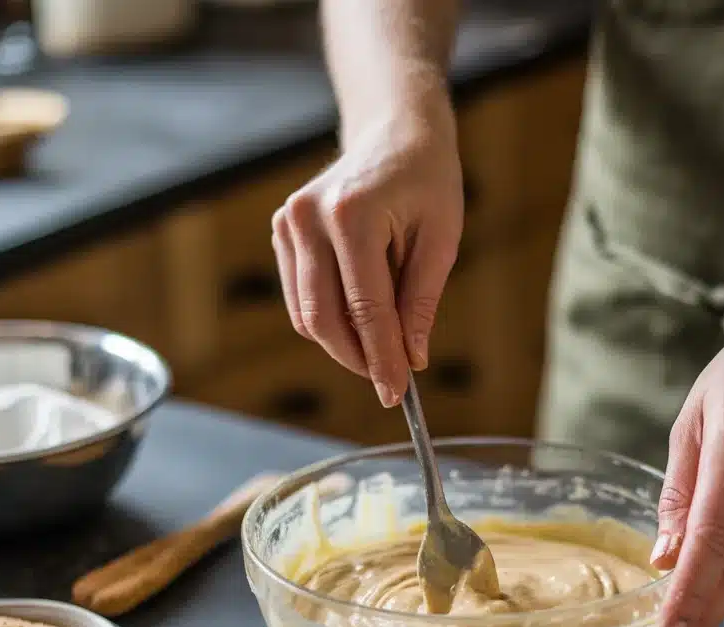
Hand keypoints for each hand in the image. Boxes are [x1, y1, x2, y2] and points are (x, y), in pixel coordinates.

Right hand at [271, 100, 462, 406]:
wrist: (394, 134)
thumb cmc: (427, 182)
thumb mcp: (441, 240)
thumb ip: (420, 303)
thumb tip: (411, 361)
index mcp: (352, 215)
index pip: (365, 308)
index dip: (381, 358)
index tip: (397, 395)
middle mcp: (308, 218)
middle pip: (323, 318)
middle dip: (357, 360)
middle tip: (390, 383)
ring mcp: (288, 224)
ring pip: (306, 315)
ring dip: (343, 345)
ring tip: (383, 349)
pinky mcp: (282, 233)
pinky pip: (300, 299)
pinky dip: (330, 321)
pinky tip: (361, 320)